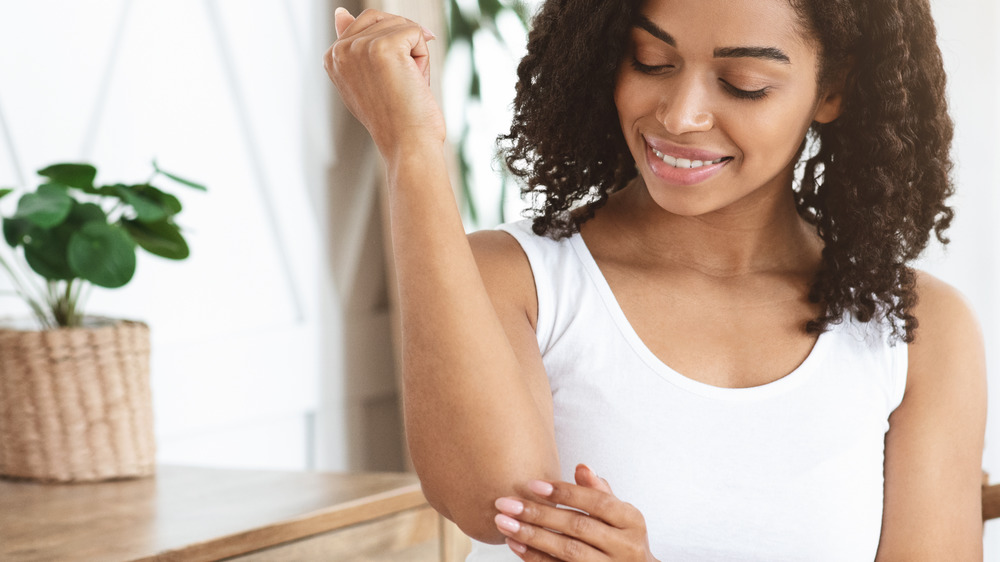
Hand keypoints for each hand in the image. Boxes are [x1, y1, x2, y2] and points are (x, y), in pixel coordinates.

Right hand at [323, 7, 445, 158]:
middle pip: (386, 19)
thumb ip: (355, 44)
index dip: (391, 46)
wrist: (407, 145)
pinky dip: (424, 59)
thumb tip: (340, 13)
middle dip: (404, 48)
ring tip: (404, 86)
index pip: (368, 23)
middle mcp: (340, 50)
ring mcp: (360, 47)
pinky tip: (412, 82)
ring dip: (415, 56)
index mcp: (332, 57)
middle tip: (399, 85)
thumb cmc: (394, 119)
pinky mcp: (384, 47)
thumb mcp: (367, 78)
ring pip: (404, 26)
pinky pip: (417, 33)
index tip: (389, 80)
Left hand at [494, 464, 658, 560]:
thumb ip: (599, 491)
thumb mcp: (620, 514)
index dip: (565, 492)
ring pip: (568, 551)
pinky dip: (535, 558)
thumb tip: (581, 467)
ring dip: (532, 537)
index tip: (533, 485)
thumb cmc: (623, 539)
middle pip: (578, 527)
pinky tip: (515, 545)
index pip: (597, 502)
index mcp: (632, 521)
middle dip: (540, 514)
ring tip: (504, 523)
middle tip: (507, 504)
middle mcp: (625, 547)